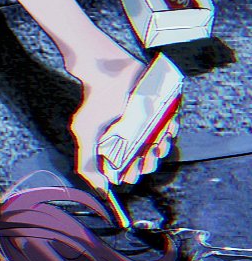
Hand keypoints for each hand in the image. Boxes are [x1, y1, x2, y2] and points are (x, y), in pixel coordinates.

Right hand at [71, 53, 181, 191]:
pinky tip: (166, 129)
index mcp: (123, 142)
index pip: (135, 166)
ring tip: (154, 142)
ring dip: (162, 147)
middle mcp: (140, 133)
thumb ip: (88, 162)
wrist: (105, 69)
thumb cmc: (94, 100)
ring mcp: (154, 120)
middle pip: (152, 157)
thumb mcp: (85, 132)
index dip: (134, 172)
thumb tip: (100, 190)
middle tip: (143, 156)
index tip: (131, 173)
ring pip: (165, 142)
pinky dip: (173, 128)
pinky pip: (175, 122)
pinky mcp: (164, 105)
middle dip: (149, 161)